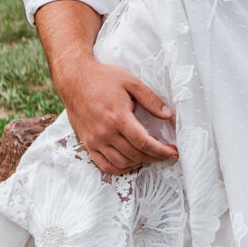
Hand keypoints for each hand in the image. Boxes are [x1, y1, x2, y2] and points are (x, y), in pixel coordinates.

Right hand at [59, 58, 177, 175]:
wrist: (74, 79)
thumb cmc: (102, 78)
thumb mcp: (131, 83)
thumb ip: (151, 100)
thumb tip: (168, 115)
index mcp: (118, 117)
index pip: (144, 143)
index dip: (161, 151)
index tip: (173, 152)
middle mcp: (106, 132)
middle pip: (135, 154)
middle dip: (155, 157)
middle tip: (166, 153)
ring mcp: (95, 140)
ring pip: (121, 162)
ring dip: (139, 162)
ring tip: (150, 155)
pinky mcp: (87, 143)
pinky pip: (104, 165)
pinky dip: (119, 168)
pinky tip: (130, 162)